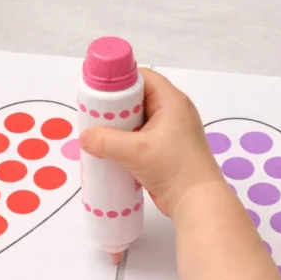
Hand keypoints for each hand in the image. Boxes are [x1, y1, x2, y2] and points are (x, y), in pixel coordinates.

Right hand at [79, 68, 222, 217]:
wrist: (197, 202)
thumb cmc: (173, 167)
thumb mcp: (135, 151)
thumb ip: (105, 141)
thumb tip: (83, 137)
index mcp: (171, 101)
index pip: (142, 77)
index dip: (120, 81)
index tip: (98, 93)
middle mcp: (173, 112)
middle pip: (138, 98)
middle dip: (115, 107)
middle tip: (94, 116)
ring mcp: (171, 132)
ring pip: (138, 120)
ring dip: (119, 127)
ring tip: (98, 134)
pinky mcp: (167, 150)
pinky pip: (142, 137)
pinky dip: (126, 141)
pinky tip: (111, 151)